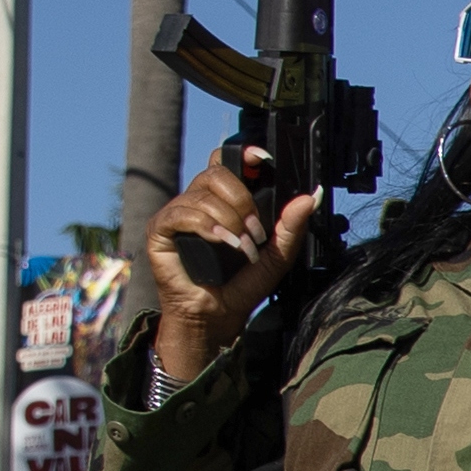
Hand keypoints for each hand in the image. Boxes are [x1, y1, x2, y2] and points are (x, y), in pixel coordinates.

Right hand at [145, 152, 319, 380]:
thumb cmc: (243, 284)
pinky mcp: (160, 229)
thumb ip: (291, 226)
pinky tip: (221, 242)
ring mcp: (177, 214)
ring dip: (229, 221)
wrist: (218, 315)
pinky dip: (206, 226)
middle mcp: (198, 202)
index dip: (242, 155)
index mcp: (224, 202)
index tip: (263, 159)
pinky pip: (181, 213)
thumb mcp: (276, 255)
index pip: (226, 163)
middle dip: (242, 200)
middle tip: (256, 232)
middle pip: (216, 174)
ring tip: (241, 248)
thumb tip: (311, 196)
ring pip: (202, 195)